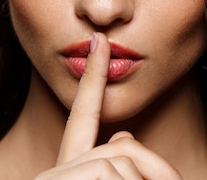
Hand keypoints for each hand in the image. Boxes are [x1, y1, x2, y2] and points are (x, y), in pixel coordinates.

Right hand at [35, 32, 182, 179]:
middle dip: (155, 168)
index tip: (99, 41)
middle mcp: (54, 170)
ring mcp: (50, 179)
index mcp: (68, 168)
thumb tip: (121, 135)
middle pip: (123, 144)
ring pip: (123, 160)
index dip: (93, 77)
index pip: (83, 115)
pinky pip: (113, 173)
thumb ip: (110, 160)